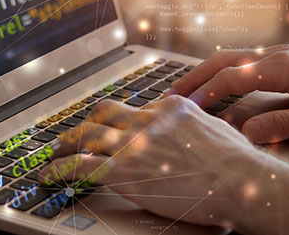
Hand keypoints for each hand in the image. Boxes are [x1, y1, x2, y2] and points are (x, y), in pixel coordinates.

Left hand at [38, 97, 259, 226]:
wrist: (240, 180)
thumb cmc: (236, 162)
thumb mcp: (213, 127)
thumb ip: (190, 123)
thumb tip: (186, 124)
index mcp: (167, 108)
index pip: (132, 110)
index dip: (119, 123)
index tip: (112, 131)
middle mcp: (144, 120)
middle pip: (102, 113)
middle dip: (85, 124)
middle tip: (73, 134)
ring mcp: (132, 143)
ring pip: (85, 135)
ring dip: (64, 144)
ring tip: (52, 152)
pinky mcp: (123, 170)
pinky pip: (79, 165)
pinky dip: (58, 169)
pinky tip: (48, 174)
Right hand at [168, 44, 288, 143]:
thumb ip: (284, 124)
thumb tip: (247, 132)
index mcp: (281, 68)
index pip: (231, 78)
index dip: (206, 92)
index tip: (186, 106)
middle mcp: (276, 56)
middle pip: (223, 60)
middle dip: (194, 76)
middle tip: (170, 93)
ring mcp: (279, 55)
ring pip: (231, 57)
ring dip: (205, 71)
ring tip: (185, 88)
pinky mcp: (284, 59)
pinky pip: (243, 61)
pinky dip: (221, 71)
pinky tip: (218, 83)